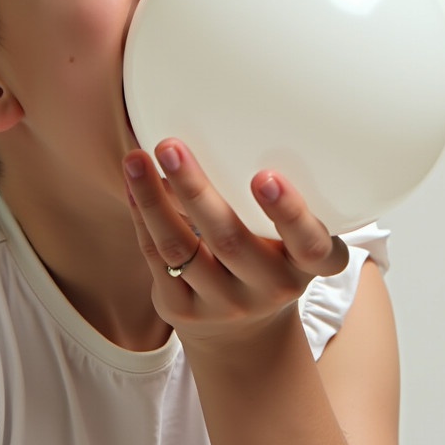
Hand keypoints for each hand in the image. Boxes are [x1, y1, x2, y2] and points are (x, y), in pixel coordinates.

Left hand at [124, 138, 348, 348]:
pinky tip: (134, 185)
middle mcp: (270, 288)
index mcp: (306, 264)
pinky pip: (157, 260)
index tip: (264, 177)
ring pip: (180, 249)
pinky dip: (143, 217)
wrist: (245, 332)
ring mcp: (225, 305)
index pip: (310, 243)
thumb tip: (241, 112)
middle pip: (229, 240)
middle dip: (196, 191)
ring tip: (136, 159)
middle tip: (172, 146)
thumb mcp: (294, 236)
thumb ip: (281, 195)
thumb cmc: (271, 255)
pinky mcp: (184, 313)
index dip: (289, 212)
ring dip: (153, 199)